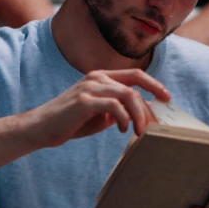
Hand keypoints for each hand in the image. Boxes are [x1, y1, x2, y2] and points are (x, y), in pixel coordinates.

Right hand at [25, 69, 169, 148]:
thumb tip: (144, 112)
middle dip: (151, 103)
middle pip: (135, 83)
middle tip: (157, 124)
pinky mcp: (84, 101)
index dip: (154, 85)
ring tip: (140, 132)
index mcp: (102, 77)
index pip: (135, 75)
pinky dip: (123, 118)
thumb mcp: (101, 114)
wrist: (41, 128)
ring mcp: (90, 87)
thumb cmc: (71, 122)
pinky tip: (122, 130)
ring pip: (127, 95)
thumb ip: (119, 109)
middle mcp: (97, 77)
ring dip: (139, 115)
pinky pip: (114, 106)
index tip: (167, 98)